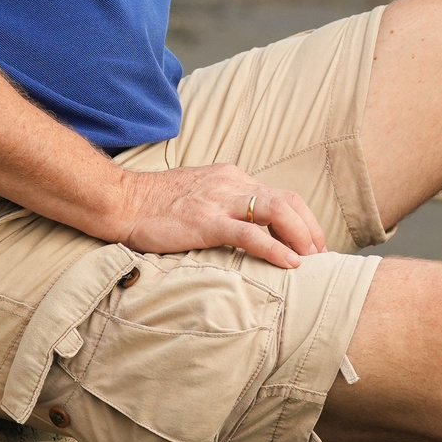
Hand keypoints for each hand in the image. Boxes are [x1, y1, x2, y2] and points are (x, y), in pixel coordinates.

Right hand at [112, 164, 326, 268]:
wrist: (121, 200)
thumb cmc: (154, 203)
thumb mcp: (197, 194)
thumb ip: (222, 203)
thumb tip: (244, 225)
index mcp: (231, 177)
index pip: (279, 194)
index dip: (301, 218)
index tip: (311, 242)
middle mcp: (231, 184)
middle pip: (287, 200)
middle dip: (309, 228)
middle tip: (321, 255)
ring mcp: (219, 201)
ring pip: (275, 211)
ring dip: (300, 236)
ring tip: (312, 260)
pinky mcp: (206, 222)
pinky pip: (249, 233)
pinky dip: (274, 248)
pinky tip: (289, 263)